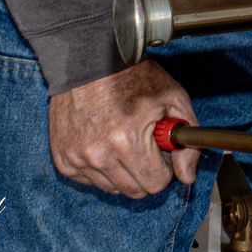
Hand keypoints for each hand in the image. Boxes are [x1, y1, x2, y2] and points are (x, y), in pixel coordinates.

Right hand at [50, 58, 198, 196]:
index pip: (156, 184)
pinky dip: (100, 168)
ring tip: (123, 140)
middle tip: (144, 145)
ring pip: (111, 189)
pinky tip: (104, 142)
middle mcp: (99, 155)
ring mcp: (78, 158)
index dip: (164, 168)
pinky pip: (89, 181)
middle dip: (145, 172)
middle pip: (134, 191)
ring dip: (122, 172)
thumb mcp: (173, 99)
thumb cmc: (133, 76)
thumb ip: (187, 142)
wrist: (91, 60)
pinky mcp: (63, 159)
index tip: (161, 152)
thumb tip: (187, 176)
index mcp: (129, 142)